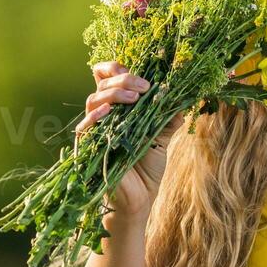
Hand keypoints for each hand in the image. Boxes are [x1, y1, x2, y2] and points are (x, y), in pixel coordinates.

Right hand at [77, 60, 181, 222]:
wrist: (141, 197)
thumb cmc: (148, 167)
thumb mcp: (162, 137)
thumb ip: (168, 116)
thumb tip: (181, 97)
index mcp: (119, 108)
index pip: (108, 77)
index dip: (118, 68)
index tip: (142, 73)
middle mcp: (104, 114)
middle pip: (103, 83)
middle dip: (123, 79)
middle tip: (144, 86)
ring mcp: (94, 129)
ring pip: (94, 99)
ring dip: (114, 93)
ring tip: (135, 96)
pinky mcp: (88, 146)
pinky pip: (85, 126)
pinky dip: (96, 115)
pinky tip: (109, 111)